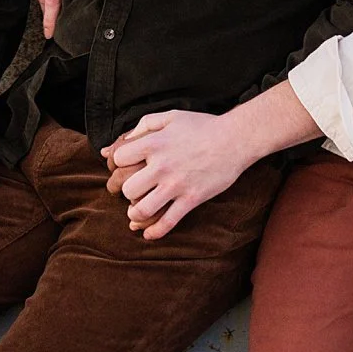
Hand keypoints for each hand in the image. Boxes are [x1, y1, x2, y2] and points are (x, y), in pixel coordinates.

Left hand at [103, 110, 255, 240]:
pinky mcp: (191, 199)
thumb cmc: (202, 126)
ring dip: (135, 213)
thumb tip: (119, 142)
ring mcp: (176, 185)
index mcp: (154, 143)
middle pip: (128, 188)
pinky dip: (155, 232)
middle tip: (132, 192)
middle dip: (126, 192)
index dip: (118, 165)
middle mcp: (161, 165)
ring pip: (143, 209)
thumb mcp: (170, 117)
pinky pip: (168, 222)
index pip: (119, 160)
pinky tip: (148, 234)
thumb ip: (143, 126)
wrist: (235, 139)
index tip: (124, 168)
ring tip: (136, 212)